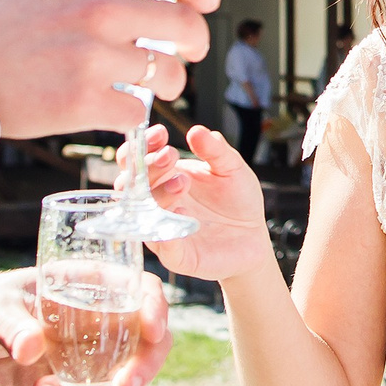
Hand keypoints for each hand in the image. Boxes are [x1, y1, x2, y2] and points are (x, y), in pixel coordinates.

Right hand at [0, 0, 218, 137]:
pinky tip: (111, 111)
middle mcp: (96, 8)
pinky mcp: (80, 103)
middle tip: (185, 56)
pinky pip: (135, 112)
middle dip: (195, 45)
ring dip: (163, 84)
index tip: (208, 3)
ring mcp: (90, 57)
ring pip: (166, 75)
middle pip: (185, 27)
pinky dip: (129, 116)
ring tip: (142, 86)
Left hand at [0, 267, 170, 385]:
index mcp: (89, 284)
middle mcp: (102, 318)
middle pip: (148, 340)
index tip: (153, 332)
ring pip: (121, 378)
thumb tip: (30, 348)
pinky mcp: (78, 383)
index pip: (140, 288)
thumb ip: (11, 325)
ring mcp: (93, 354)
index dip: (155, 307)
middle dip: (142, 368)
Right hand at [144, 125, 275, 283]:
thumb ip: (215, 150)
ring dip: (157, 193)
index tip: (159, 133)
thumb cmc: (237, 200)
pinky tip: (181, 211)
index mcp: (164, 177)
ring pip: (143, 212)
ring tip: (183, 181)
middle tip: (171, 155)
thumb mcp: (232, 168)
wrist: (254, 237)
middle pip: (132, 184)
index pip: (138, 159)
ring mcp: (162, 228)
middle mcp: (156, 203)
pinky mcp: (176, 255)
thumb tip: (197, 131)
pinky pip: (161, 245)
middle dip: (147, 166)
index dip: (143, 146)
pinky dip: (165, 230)